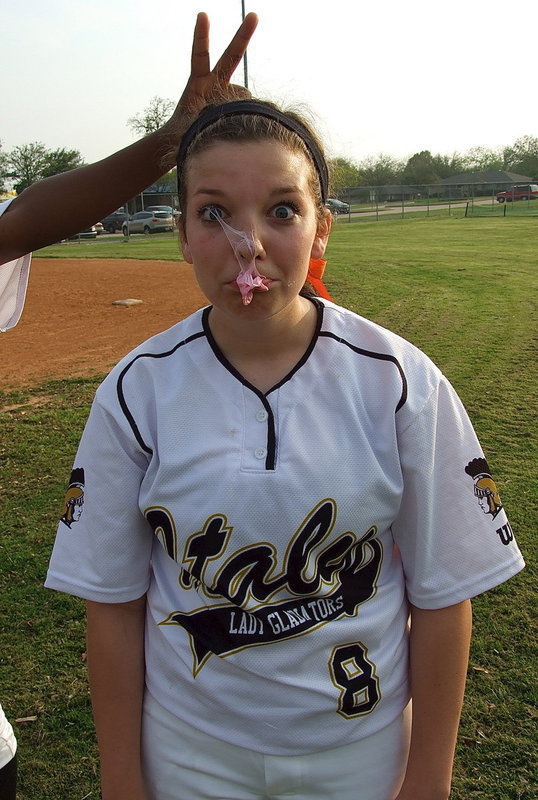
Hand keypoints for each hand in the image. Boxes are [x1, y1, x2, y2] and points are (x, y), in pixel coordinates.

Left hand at [168, 12, 257, 134]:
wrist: (187, 143)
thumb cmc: (183, 135)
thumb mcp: (189, 126)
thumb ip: (206, 119)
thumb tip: (235, 110)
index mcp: (197, 84)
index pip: (200, 56)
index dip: (201, 37)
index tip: (202, 16)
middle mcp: (215, 84)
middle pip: (231, 56)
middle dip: (243, 35)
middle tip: (254, 15)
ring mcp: (227, 95)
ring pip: (243, 96)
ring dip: (239, 109)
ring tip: (225, 124)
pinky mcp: (236, 107)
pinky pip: (249, 108)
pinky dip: (249, 115)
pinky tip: (241, 125)